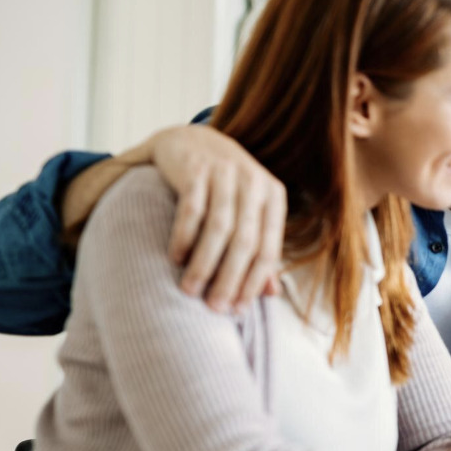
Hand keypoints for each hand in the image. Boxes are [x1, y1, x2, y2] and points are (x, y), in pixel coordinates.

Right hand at [149, 125, 286, 311]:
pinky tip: (175, 258)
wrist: (192, 139)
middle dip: (230, 279)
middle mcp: (254, 184)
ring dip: (204, 264)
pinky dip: (184, 236)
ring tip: (190, 290)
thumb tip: (270, 293)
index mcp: (274, 198)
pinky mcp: (196, 169)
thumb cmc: (226, 188)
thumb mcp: (251, 213)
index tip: (238, 310)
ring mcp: (225, 173)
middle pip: (245, 242)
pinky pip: (192, 209)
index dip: (253, 283)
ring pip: (219, 229)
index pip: (268, 250)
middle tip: (213, 307)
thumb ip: (261, 248)